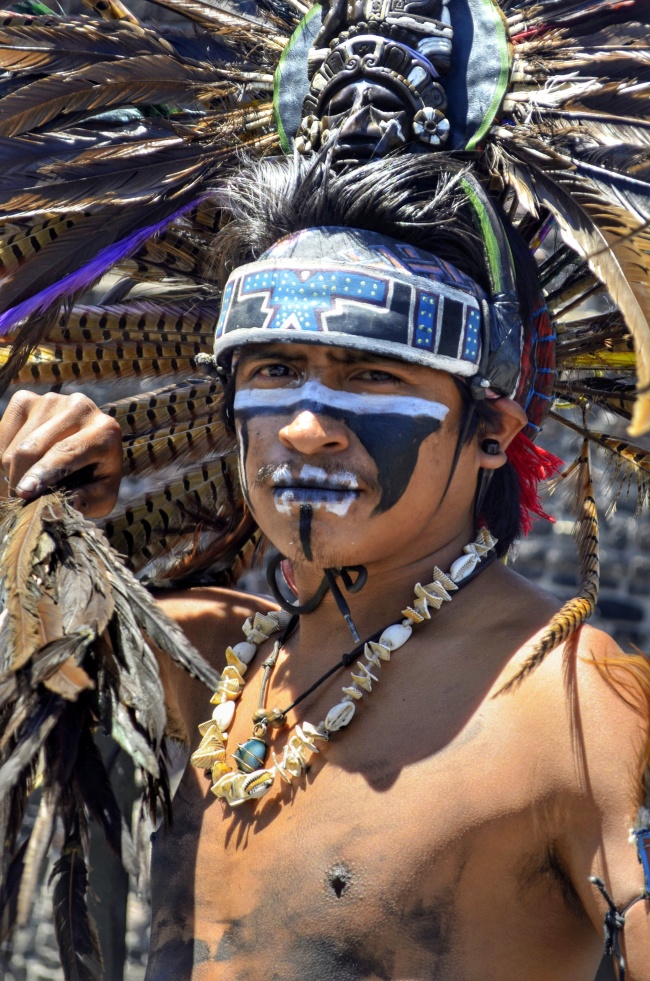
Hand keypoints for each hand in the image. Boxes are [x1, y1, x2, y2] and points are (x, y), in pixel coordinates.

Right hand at [0, 391, 122, 516]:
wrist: (89, 449)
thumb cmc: (95, 478)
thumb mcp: (102, 497)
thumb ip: (89, 501)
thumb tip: (68, 501)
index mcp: (105, 431)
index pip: (65, 452)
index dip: (42, 472)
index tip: (24, 492)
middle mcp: (79, 407)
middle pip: (31, 449)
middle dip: (20, 480)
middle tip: (19, 501)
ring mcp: (50, 399)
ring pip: (14, 446)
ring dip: (10, 472)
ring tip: (22, 485)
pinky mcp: (26, 399)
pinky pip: (1, 434)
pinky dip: (2, 457)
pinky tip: (17, 466)